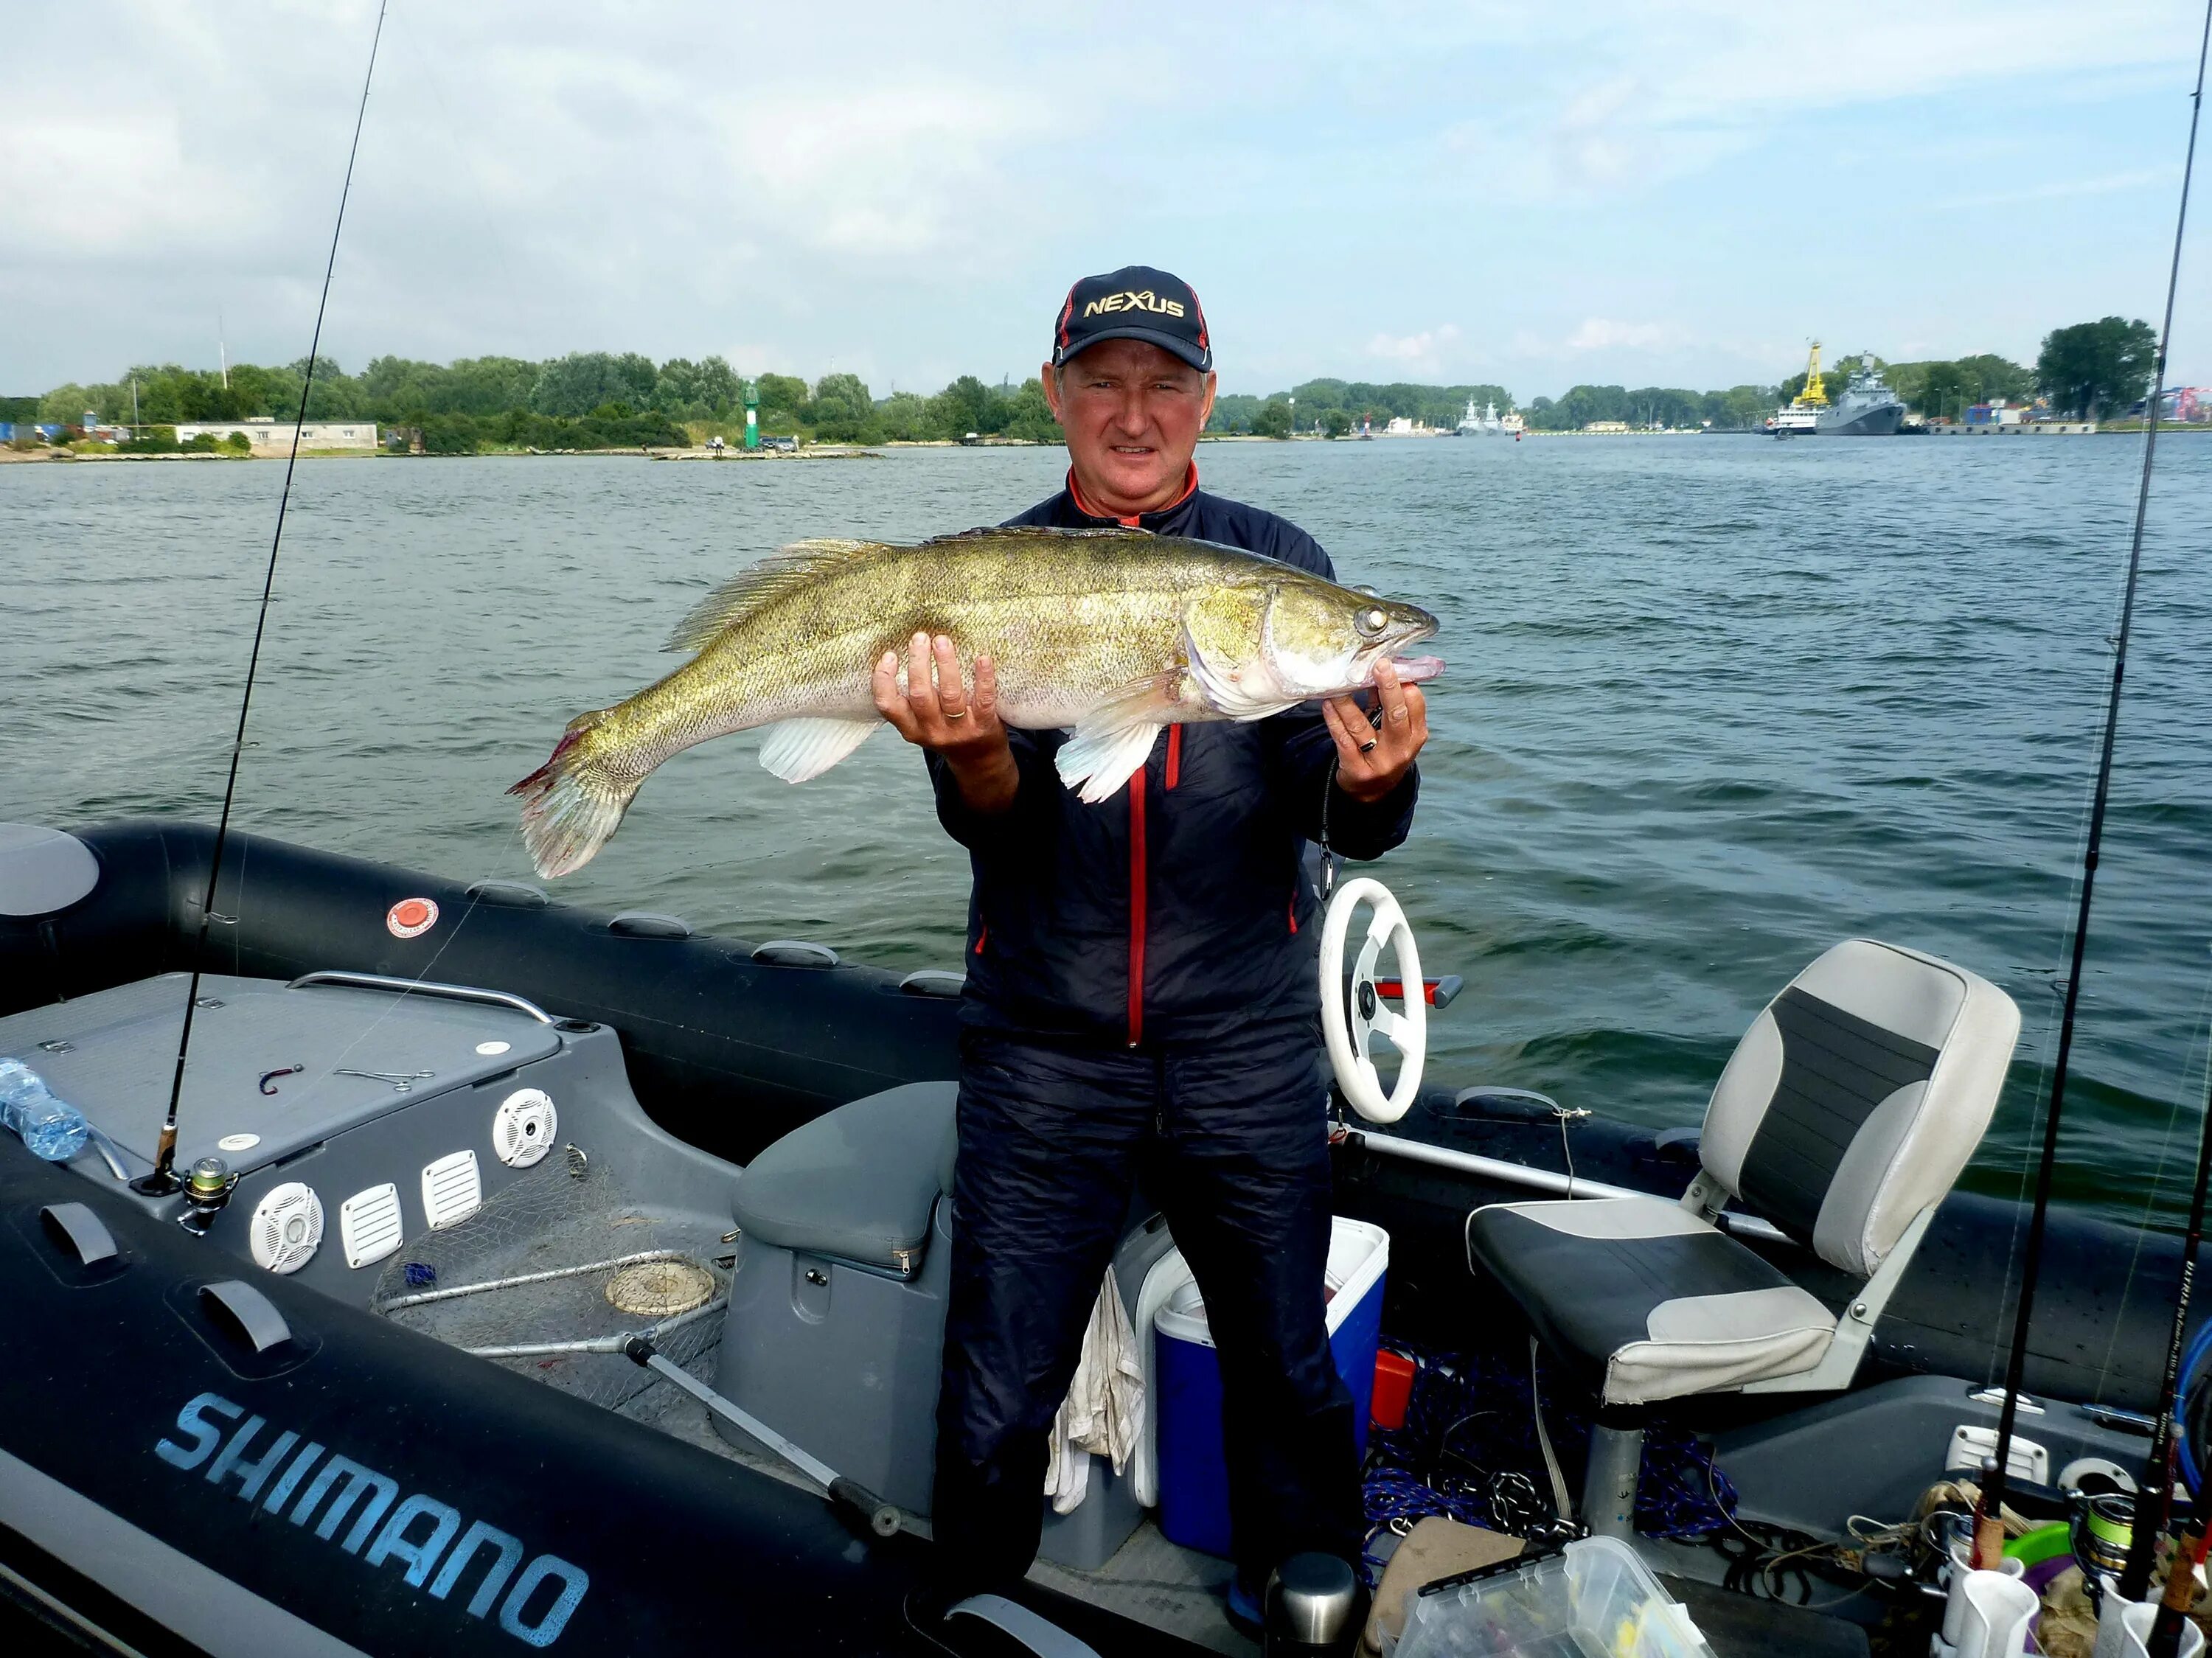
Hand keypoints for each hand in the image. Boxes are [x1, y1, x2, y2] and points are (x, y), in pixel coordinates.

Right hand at [873, 632, 1018, 811]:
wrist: (979, 761)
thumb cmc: (946, 731)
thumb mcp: (921, 724)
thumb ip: (912, 700)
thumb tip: (906, 653)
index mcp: (911, 729)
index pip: (889, 706)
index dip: (884, 680)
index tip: (890, 655)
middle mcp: (932, 731)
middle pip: (921, 696)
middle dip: (919, 664)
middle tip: (920, 637)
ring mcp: (959, 730)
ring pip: (950, 695)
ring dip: (946, 665)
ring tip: (942, 641)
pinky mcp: (984, 726)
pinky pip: (984, 700)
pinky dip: (983, 678)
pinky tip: (982, 658)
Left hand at [1322, 658, 1427, 802]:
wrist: (1372, 793)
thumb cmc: (1386, 752)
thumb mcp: (1396, 732)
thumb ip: (1389, 705)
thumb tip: (1379, 670)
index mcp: (1416, 735)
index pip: (1415, 704)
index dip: (1403, 682)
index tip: (1388, 663)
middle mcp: (1401, 749)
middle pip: (1396, 714)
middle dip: (1388, 687)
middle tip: (1379, 665)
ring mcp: (1379, 762)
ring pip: (1361, 725)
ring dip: (1347, 702)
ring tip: (1337, 685)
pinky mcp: (1357, 770)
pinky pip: (1342, 740)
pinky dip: (1334, 720)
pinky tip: (1327, 705)